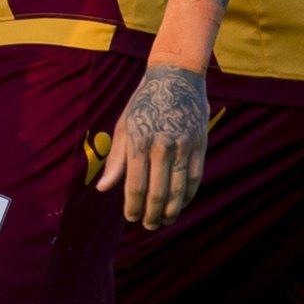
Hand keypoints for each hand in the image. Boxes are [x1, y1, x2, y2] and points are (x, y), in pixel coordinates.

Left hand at [97, 63, 209, 228]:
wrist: (175, 77)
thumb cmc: (142, 103)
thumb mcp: (123, 126)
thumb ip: (115, 160)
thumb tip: (103, 188)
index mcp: (138, 141)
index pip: (135, 184)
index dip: (133, 205)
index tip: (130, 218)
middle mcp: (162, 145)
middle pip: (158, 191)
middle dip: (153, 213)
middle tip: (149, 226)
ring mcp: (184, 146)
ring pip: (179, 188)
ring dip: (172, 210)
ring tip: (165, 221)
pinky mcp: (200, 145)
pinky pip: (195, 177)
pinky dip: (188, 194)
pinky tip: (181, 204)